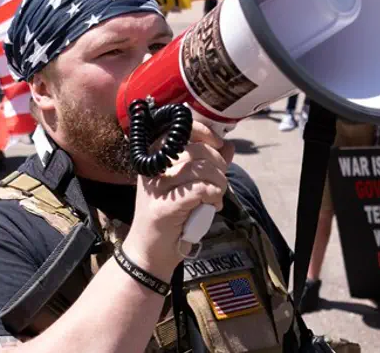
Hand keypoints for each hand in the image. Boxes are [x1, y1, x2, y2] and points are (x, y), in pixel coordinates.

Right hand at [122, 121, 234, 278]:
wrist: (150, 250)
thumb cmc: (171, 216)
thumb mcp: (189, 185)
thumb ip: (209, 164)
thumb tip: (229, 145)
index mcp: (155, 156)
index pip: (183, 129)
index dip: (206, 133)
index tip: (219, 146)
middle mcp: (153, 167)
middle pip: (197, 150)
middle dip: (218, 165)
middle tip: (220, 182)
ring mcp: (157, 186)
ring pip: (201, 169)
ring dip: (219, 183)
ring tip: (217, 196)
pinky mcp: (165, 206)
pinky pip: (200, 190)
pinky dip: (214, 196)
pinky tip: (213, 205)